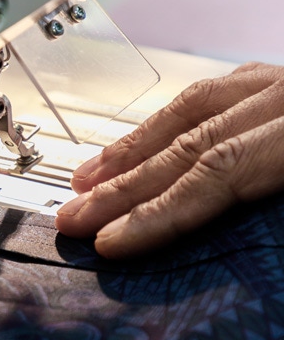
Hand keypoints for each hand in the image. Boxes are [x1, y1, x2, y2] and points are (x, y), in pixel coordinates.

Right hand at [55, 62, 283, 257]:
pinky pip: (213, 96)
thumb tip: (220, 256)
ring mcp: (282, 84)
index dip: (156, 211)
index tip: (111, 241)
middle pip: (190, 143)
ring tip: (89, 181)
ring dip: (134, 150)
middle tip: (76, 218)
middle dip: (124, 187)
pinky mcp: (279, 83)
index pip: (217, 172)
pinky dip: (167, 123)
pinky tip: (143, 143)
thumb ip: (273, 226)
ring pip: (192, 109)